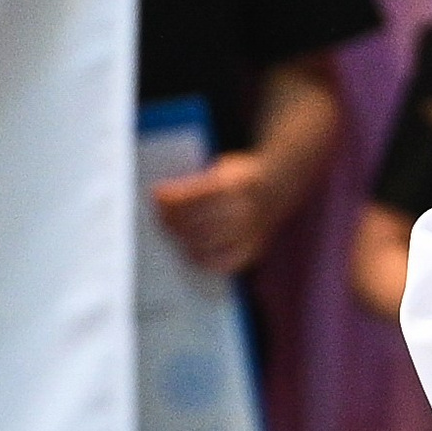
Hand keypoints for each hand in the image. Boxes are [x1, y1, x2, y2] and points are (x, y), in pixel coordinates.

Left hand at [152, 151, 279, 276]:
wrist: (276, 188)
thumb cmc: (237, 178)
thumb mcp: (221, 167)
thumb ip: (198, 183)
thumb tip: (161, 200)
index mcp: (237, 185)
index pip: (196, 195)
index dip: (173, 197)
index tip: (155, 195)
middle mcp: (244, 210)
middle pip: (197, 221)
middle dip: (172, 220)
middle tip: (158, 217)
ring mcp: (250, 233)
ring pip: (205, 243)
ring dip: (182, 240)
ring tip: (170, 234)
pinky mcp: (252, 250)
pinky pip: (222, 263)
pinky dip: (202, 260)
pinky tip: (189, 252)